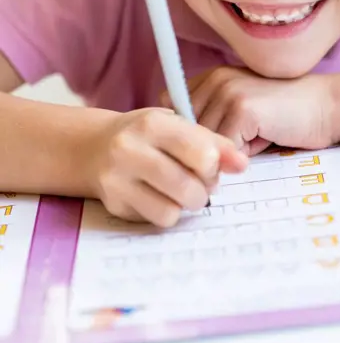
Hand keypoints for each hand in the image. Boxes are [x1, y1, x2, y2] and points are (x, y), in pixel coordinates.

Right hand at [91, 107, 247, 226]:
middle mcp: (130, 148)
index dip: (214, 165)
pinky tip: (161, 197)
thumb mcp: (179, 127)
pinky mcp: (114, 203)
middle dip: (204, 189)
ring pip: (174, 209)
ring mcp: (117, 178)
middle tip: (199, 181)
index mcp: (153, 123)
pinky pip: (158, 219)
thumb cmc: (148, 136)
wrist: (95, 146)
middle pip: (189, 186)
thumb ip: (214, 142)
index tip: (210, 164)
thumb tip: (241, 165)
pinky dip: (168, 212)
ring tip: (181, 190)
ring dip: (186, 204)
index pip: (201, 152)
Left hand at [165, 67, 335, 155]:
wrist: (327, 107)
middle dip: (206, 148)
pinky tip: (265, 139)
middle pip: (186, 131)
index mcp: (212, 77)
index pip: (173, 112)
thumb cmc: (287, 115)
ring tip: (255, 140)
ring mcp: (228, 91)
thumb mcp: (243, 112)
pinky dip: (241, 155)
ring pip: (204, 142)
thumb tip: (180, 151)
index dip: (187, 135)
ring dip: (225, 153)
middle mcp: (216, 79)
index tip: (207, 146)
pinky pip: (224, 147)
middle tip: (237, 150)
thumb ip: (214, 121)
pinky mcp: (243, 108)